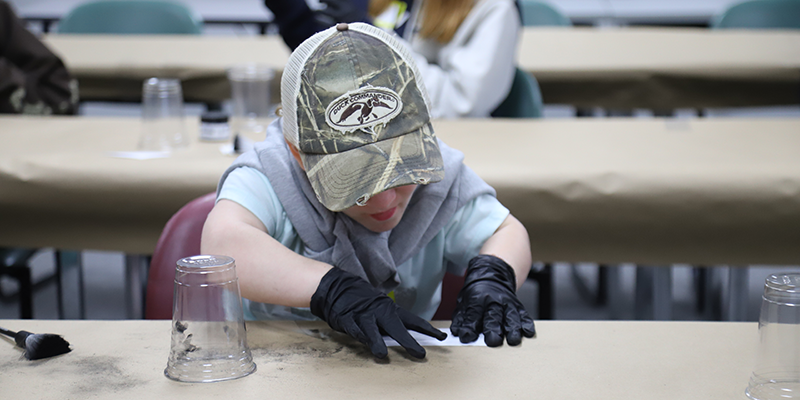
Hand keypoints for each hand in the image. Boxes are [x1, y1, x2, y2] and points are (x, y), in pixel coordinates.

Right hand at [311, 267, 446, 357]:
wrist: (339, 288)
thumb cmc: (364, 302)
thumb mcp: (381, 308)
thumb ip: (393, 323)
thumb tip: (410, 338)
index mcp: (390, 309)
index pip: (413, 320)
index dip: (428, 329)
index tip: (441, 336)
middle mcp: (379, 311)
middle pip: (396, 327)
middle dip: (408, 341)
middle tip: (420, 354)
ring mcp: (363, 315)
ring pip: (372, 329)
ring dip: (376, 342)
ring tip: (382, 354)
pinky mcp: (347, 319)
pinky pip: (353, 328)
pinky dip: (358, 335)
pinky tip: (362, 341)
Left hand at [451, 255, 535, 346]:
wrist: (492, 274)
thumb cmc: (477, 292)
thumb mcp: (464, 302)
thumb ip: (461, 319)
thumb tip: (457, 333)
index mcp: (477, 300)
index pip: (473, 315)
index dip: (469, 328)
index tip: (467, 337)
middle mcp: (493, 301)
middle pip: (493, 317)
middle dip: (493, 329)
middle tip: (493, 341)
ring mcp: (507, 304)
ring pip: (511, 317)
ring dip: (513, 329)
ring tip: (513, 340)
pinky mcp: (517, 306)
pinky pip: (524, 315)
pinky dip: (527, 324)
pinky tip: (528, 332)